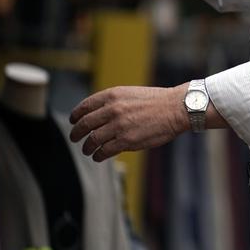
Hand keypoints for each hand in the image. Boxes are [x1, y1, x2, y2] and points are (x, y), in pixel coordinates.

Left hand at [69, 84, 188, 161]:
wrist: (176, 108)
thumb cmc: (157, 101)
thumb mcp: (131, 93)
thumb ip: (114, 102)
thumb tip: (98, 114)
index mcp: (112, 95)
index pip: (85, 106)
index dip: (76, 115)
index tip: (73, 121)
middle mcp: (112, 109)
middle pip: (84, 124)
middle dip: (76, 133)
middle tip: (75, 138)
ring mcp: (118, 126)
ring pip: (92, 139)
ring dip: (87, 147)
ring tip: (87, 150)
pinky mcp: (126, 141)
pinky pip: (104, 150)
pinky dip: (98, 155)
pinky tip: (98, 156)